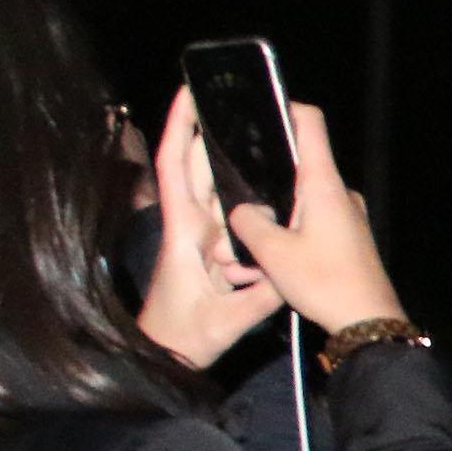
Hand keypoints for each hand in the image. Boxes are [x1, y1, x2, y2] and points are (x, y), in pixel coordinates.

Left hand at [135, 87, 282, 368]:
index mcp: (183, 234)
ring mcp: (198, 239)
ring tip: (263, 147)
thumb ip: (257, 298)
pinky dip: (245, 205)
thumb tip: (287, 275)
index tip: (189, 93)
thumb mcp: (224, 322)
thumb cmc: (182, 338)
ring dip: (234, 171)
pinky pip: (228, 219)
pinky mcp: (209, 252)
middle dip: (213, 134)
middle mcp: (189, 228)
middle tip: (240, 106)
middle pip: (198, 169)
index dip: (179, 129)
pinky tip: (267, 199)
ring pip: (215, 192)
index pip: (175, 169)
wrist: (163, 357)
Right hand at [226, 100, 405, 332]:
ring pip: (300, 201)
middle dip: (263, 180)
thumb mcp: (274, 254)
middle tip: (232, 192)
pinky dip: (287, 233)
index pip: (310, 124)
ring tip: (242, 240)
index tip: (259, 109)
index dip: (285, 108)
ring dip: (271, 216)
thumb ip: (249, 223)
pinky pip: (310, 223)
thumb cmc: (326, 283)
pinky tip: (264, 258)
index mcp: (324, 184)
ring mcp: (346, 215)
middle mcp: (339, 193)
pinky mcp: (346, 237)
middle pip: (297, 166)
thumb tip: (241, 209)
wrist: (368, 322)